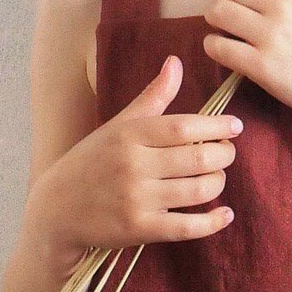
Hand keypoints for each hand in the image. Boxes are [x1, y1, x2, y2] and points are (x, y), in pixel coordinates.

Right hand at [27, 55, 240, 267]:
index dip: (216, 125)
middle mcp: (133, 165)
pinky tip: (225, 214)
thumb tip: (176, 62)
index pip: (183, 126)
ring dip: (218, 183)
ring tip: (217, 177)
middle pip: (197, 157)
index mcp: (129, 135)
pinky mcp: (139, 229)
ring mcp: (137, 199)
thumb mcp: (117, 126)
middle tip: (227, 152)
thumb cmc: (91, 162)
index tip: (235, 126)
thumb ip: (152, 97)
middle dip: (223, 155)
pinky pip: (187, 227)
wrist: (56, 211)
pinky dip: (212, 222)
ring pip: (198, 190)